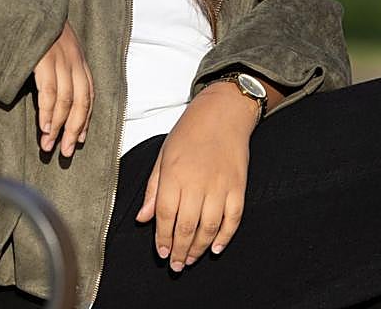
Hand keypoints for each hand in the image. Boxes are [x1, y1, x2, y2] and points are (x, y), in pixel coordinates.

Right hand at [32, 21, 93, 157]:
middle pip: (81, 102)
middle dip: (74, 130)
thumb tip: (50, 92)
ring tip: (49, 146)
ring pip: (66, 100)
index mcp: (77, 57)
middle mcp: (73, 58)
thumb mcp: (51, 42)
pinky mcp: (43, 57)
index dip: (84, 120)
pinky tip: (44, 127)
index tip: (78, 140)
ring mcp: (59, 57)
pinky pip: (50, 91)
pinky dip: (48, 112)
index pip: (88, 95)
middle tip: (65, 153)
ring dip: (58, 127)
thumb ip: (55, 64)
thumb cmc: (32, 24)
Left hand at [134, 81, 257, 270]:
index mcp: (173, 175)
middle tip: (176, 264)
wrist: (222, 115)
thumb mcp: (163, 156)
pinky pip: (232, 219)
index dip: (162, 238)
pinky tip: (216, 248)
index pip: (166, 215)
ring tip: (191, 259)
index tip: (161, 252)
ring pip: (209, 227)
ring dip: (199, 248)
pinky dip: (225, 237)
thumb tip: (142, 217)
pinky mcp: (238, 188)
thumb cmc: (189, 132)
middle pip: (186, 226)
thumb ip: (154, 189)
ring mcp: (220, 186)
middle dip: (179, 250)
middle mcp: (196, 183)